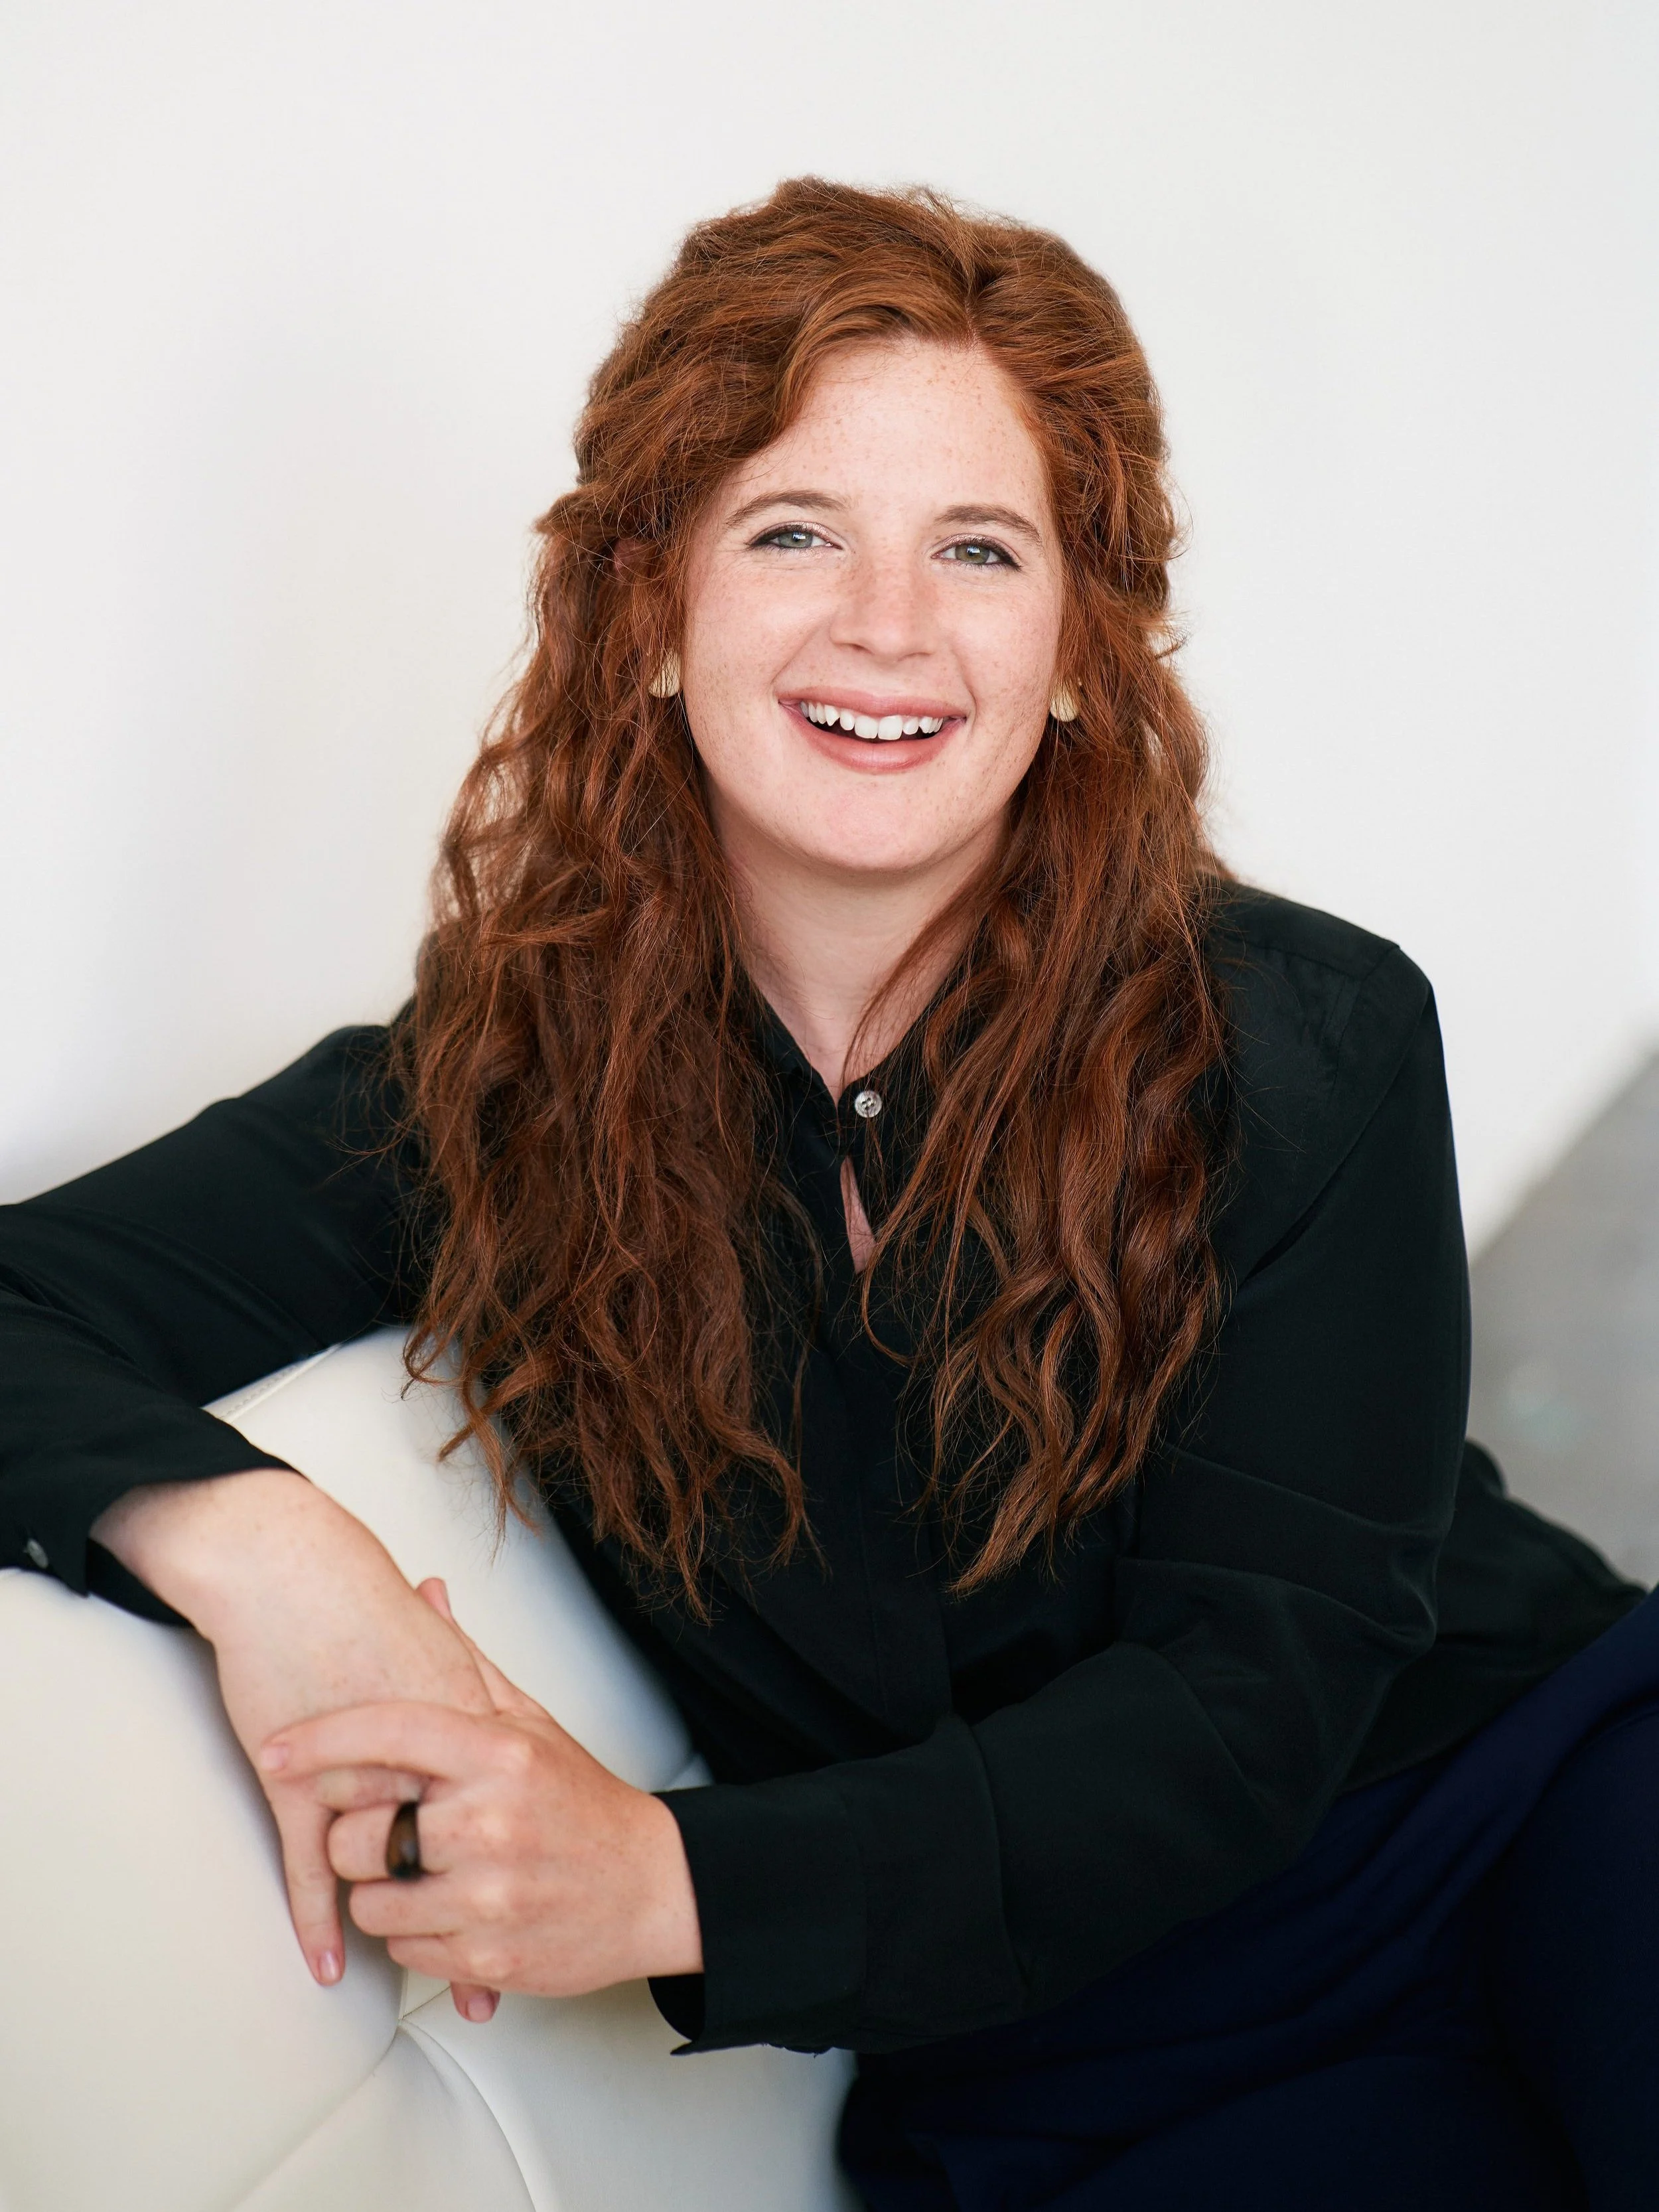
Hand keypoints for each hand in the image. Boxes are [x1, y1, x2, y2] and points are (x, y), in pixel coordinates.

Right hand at [91, 1471, 501, 2019]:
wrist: (290, 1570)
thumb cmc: (355, 1601)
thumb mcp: (429, 1642)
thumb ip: (468, 1669)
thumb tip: (496, 1699)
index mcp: (461, 1716)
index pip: (506, 1805)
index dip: (533, 1857)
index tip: (565, 1902)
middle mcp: (421, 1750)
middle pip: (464, 1850)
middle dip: (494, 1911)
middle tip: (522, 1963)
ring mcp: (357, 1770)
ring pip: (392, 1871)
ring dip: (420, 1933)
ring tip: (459, 1986)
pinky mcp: (299, 1779)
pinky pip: (310, 1864)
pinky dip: (321, 1919)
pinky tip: (331, 1965)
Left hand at [260, 1581, 703, 1999]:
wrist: (653, 1886)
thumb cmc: (583, 1802)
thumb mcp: (531, 1723)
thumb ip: (466, 1664)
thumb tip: (426, 1593)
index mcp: (499, 1753)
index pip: (387, 1733)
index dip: (318, 1741)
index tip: (277, 1749)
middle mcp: (492, 1821)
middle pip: (358, 1833)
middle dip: (350, 1836)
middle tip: (374, 1831)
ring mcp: (489, 1895)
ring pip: (370, 1901)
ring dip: (378, 1892)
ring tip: (416, 1873)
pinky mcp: (488, 1958)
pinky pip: (404, 1950)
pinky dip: (413, 1934)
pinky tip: (447, 1909)